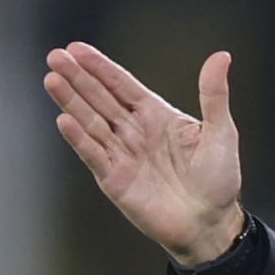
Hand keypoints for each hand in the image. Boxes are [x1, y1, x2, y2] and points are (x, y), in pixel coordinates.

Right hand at [45, 42, 246, 266]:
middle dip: (77, 78)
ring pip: (91, 122)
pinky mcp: (116, 181)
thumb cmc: (219, 181)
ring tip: (52, 80)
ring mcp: (122, 156)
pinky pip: (94, 156)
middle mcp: (134, 132)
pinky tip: (64, 120)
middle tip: (55, 57)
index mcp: (155, 115)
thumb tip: (221, 57)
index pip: (121, 84)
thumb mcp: (221, 132)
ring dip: (71, 102)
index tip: (76, 49)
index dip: (99, 67)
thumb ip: (214, 95)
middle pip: (99, 99)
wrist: (211, 225)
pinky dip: (79, 139)